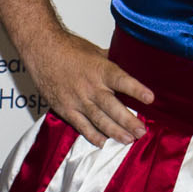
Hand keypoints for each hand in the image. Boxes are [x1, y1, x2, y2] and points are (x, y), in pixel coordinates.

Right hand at [26, 27, 155, 145]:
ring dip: (115, 132)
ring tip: (129, 140)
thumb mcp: (96, 51)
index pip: (122, 80)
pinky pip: (81, 126)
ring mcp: (77, 100)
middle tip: (142, 132)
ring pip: (99, 120)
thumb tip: (132, 62)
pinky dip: (93, 136)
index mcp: (100, 69)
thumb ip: (113, 61)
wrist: (42, 51)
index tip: (150, 98)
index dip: (136, 90)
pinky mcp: (66, 109)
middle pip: (112, 107)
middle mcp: (90, 86)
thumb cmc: (68, 49)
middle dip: (129, 121)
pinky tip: (103, 142)